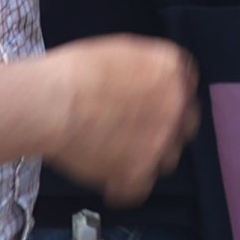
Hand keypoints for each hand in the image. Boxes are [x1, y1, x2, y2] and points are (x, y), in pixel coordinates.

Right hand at [37, 37, 200, 204]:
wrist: (54, 103)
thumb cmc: (76, 71)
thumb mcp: (121, 50)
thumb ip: (146, 68)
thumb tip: (146, 80)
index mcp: (171, 70)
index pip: (185, 85)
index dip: (167, 96)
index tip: (153, 102)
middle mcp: (174, 106)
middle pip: (184, 123)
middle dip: (166, 127)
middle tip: (139, 129)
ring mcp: (159, 142)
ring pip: (167, 158)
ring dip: (149, 157)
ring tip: (121, 154)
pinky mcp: (138, 173)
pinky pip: (139, 189)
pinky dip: (124, 186)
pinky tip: (110, 178)